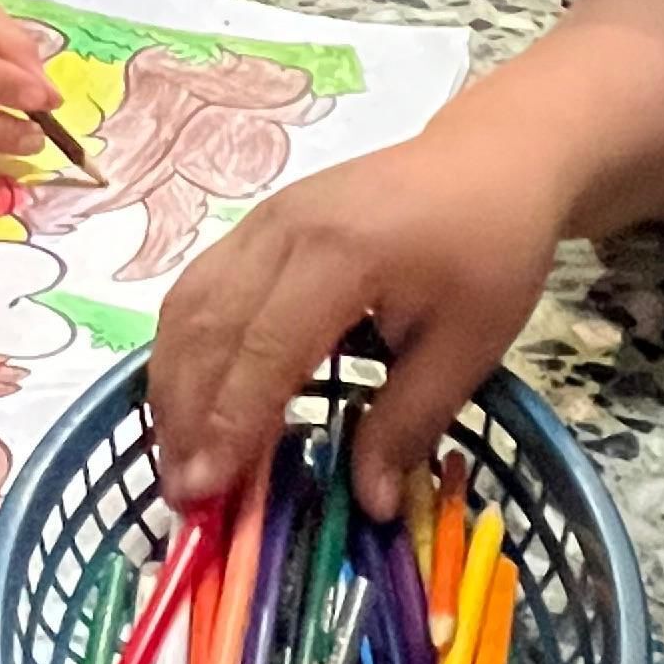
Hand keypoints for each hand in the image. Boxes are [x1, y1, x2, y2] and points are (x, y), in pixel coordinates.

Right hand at [149, 125, 563, 521]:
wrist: (490, 160)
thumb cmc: (490, 250)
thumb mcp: (469, 345)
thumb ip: (410, 422)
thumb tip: (369, 504)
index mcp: (340, 256)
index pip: (263, 351)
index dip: (229, 426)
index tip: (206, 494)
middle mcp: (282, 230)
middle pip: (207, 329)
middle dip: (185, 417)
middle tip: (182, 494)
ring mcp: (261, 220)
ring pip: (187, 306)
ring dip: (172, 386)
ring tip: (176, 456)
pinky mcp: (256, 223)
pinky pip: (198, 288)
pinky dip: (182, 349)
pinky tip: (188, 397)